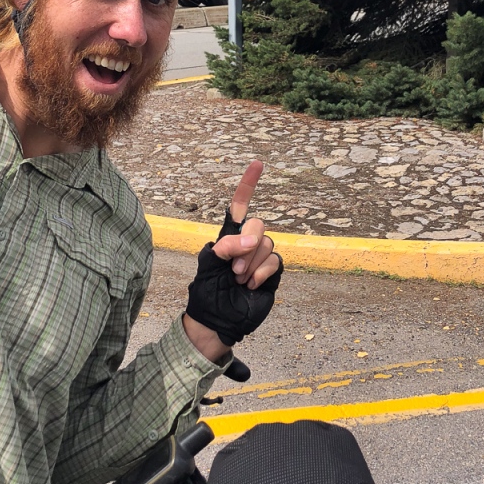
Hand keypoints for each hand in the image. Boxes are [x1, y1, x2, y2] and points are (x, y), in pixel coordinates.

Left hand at [183, 160, 282, 360]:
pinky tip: (250, 284)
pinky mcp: (272, 273)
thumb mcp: (209, 263)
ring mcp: (260, 258)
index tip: (257, 164)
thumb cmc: (207, 290)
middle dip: (246, 243)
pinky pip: (275, 261)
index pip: (240, 205)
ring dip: (251, 263)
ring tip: (238, 279)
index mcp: (229, 235)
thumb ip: (225, 245)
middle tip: (232, 266)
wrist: (218, 319)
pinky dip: (261, 272)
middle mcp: (247, 243)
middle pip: (258, 225)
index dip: (248, 184)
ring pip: (267, 244)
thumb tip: (250, 241)